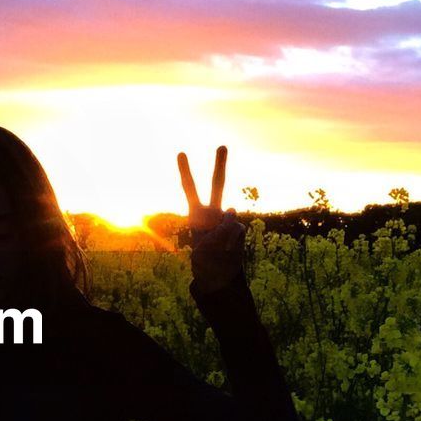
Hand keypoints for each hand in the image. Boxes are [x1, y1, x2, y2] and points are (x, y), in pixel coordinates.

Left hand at [177, 144, 245, 292]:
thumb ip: (219, 230)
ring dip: (223, 237)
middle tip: (222, 145)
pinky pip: (237, 232)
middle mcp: (213, 212)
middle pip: (218, 185)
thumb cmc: (205, 261)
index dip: (185, 172)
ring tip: (217, 251)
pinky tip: (228, 251)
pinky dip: (231, 244)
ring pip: (230, 217)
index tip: (181, 152)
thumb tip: (233, 210)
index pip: (190, 190)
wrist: (220, 275)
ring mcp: (228, 219)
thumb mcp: (204, 250)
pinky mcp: (239, 228)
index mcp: (197, 215)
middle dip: (220, 165)